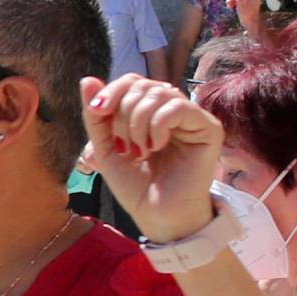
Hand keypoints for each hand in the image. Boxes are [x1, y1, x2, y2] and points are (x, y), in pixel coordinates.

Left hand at [82, 75, 222, 240]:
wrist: (157, 216)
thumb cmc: (136, 186)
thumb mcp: (105, 148)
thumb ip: (96, 116)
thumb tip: (87, 80)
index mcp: (149, 111)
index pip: (132, 81)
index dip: (112, 90)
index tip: (98, 111)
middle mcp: (171, 110)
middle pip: (143, 84)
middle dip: (123, 113)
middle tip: (125, 145)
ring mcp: (191, 117)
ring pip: (160, 92)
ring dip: (139, 121)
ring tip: (140, 150)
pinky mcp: (208, 128)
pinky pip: (178, 106)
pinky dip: (158, 124)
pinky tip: (157, 146)